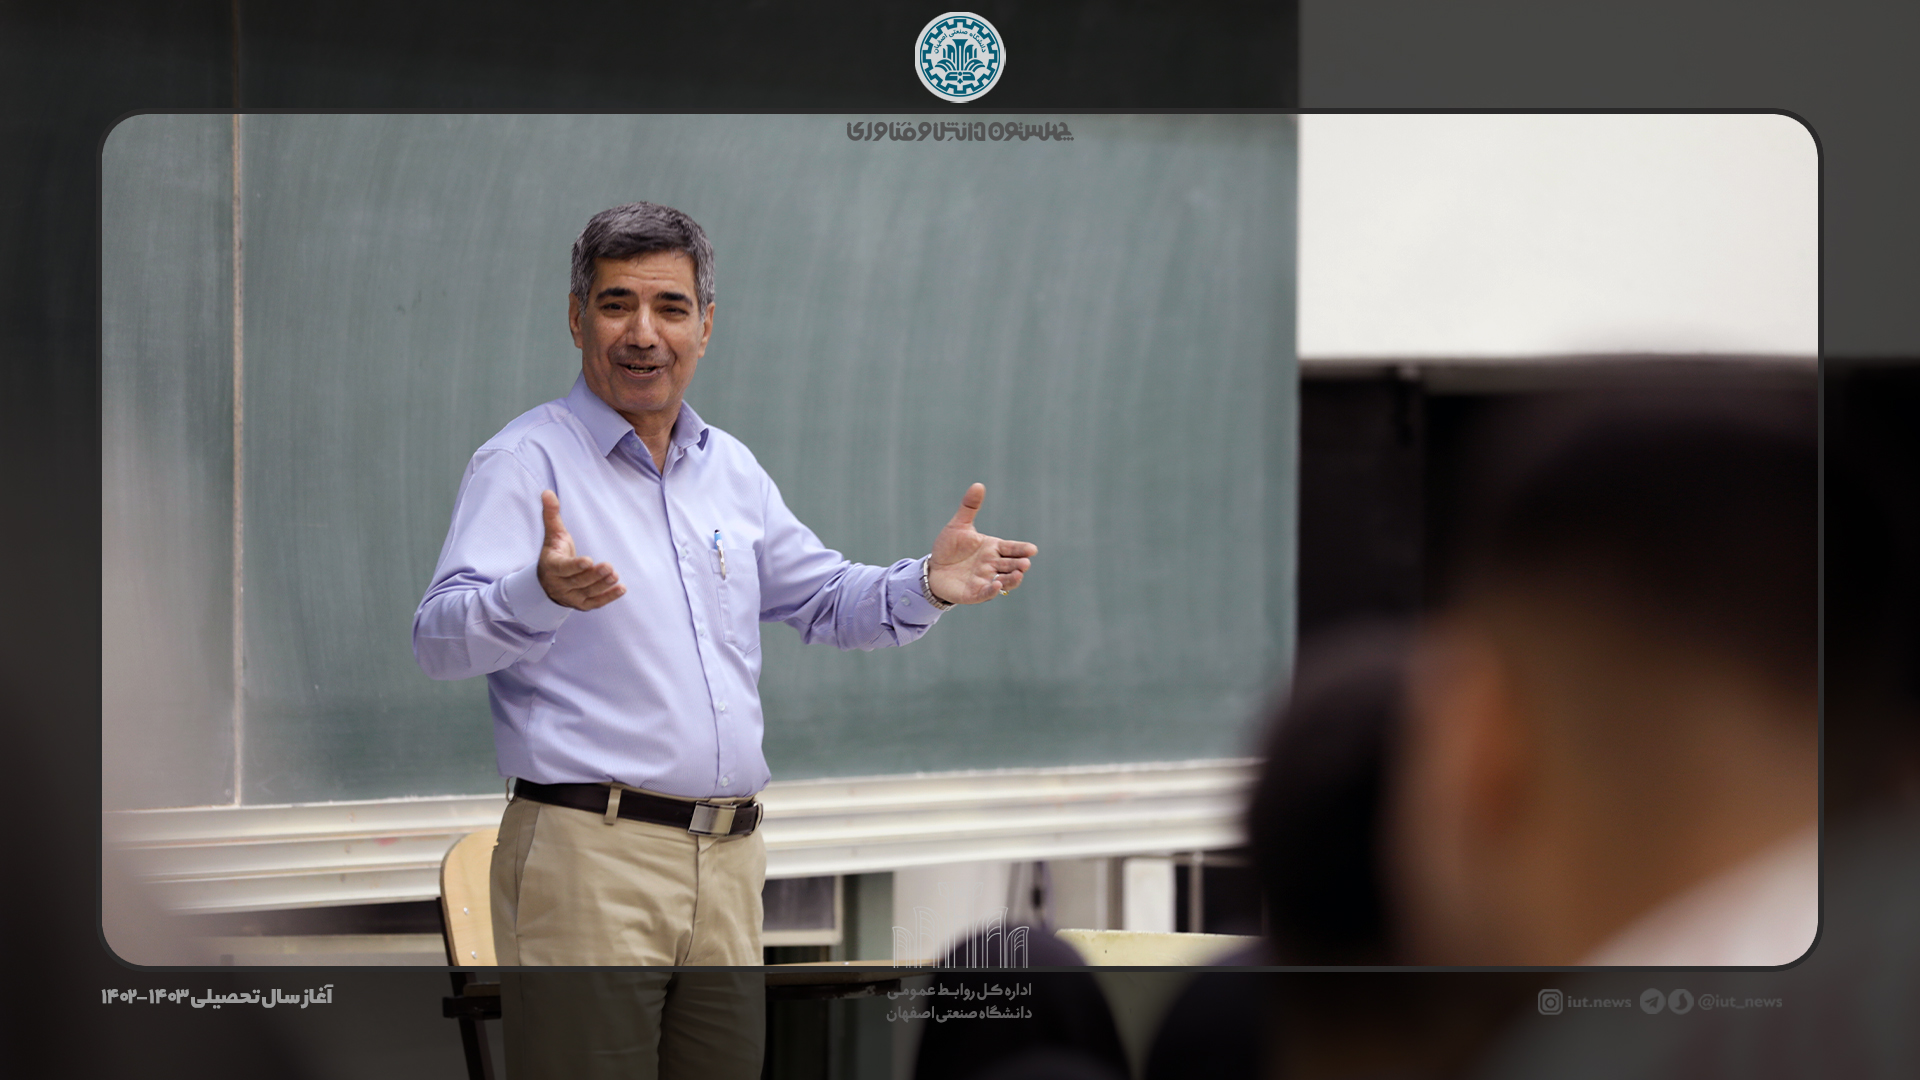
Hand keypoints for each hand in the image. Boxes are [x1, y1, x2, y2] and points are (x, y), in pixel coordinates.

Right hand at [536, 490, 625, 610]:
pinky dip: (608, 598)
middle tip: (609, 567)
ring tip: (615, 575)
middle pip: (578, 581)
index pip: (563, 568)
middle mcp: (559, 584)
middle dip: (594, 575)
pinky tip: (621, 589)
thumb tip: (547, 492)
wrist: (547, 581)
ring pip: (587, 593)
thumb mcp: (553, 534)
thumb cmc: (554, 552)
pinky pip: (595, 603)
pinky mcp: (581, 604)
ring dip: (602, 586)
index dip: (575, 566)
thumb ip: (551, 514)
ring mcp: (570, 596)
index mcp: (551, 566)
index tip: (588, 561)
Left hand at [927, 483, 1038, 605]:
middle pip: (1011, 565)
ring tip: (1018, 574)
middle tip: (1025, 563)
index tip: (1032, 549)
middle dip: (1020, 565)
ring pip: (1004, 581)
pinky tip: (996, 585)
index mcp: (993, 548)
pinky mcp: (974, 593)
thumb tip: (978, 485)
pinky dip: (992, 590)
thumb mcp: (958, 525)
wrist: (932, 569)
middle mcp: (992, 565)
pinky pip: (986, 593)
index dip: (1022, 549)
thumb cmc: (949, 547)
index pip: (1011, 549)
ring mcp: (985, 579)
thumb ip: (969, 507)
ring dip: (1012, 579)